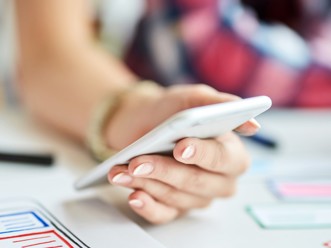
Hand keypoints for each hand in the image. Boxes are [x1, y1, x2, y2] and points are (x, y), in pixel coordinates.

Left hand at [106, 84, 259, 223]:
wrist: (139, 121)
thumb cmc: (169, 110)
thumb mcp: (192, 99)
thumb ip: (220, 105)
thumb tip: (253, 124)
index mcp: (229, 152)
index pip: (225, 159)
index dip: (204, 155)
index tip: (181, 148)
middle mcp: (217, 179)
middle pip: (198, 182)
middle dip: (165, 170)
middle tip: (139, 161)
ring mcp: (195, 196)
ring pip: (176, 197)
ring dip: (148, 183)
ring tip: (125, 169)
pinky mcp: (174, 206)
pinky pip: (164, 214)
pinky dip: (147, 205)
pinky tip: (134, 195)